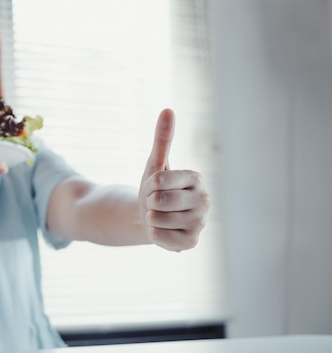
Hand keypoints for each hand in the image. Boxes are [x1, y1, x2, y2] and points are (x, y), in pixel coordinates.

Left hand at [139, 109, 209, 251]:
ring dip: (150, 218)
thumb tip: (167, 109)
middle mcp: (204, 200)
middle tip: (156, 203)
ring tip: (159, 216)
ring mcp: (200, 223)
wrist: (151, 216)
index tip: (155, 186)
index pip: (159, 180)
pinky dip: (153, 234)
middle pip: (158, 200)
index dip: (148, 185)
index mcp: (196, 178)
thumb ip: (162, 138)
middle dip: (149, 202)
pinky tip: (162, 230)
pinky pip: (158, 237)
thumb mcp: (155, 163)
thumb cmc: (156, 188)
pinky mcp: (191, 243)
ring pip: (157, 219)